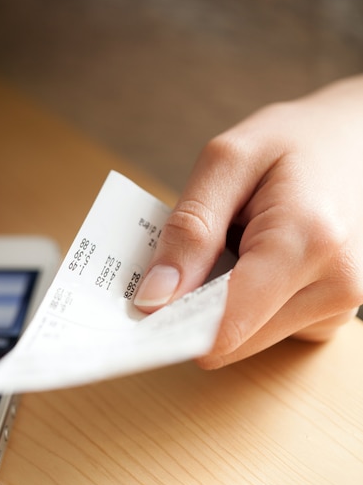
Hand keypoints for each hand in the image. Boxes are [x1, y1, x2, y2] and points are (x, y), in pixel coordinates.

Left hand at [134, 75, 362, 367]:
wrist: (358, 142)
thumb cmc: (295, 142)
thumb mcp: (227, 162)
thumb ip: (189, 232)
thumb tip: (154, 298)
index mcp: (307, 242)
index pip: (226, 329)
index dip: (173, 325)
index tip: (143, 308)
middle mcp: (336, 286)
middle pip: (232, 342)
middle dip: (197, 308)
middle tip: (191, 259)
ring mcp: (341, 306)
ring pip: (247, 340)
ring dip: (223, 305)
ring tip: (235, 250)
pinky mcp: (335, 313)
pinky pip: (269, 329)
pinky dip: (248, 304)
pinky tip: (256, 262)